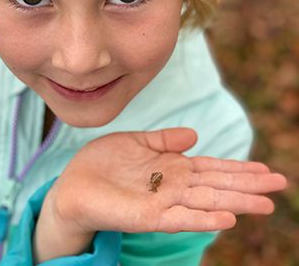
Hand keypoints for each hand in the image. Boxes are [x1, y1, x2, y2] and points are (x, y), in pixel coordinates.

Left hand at [34, 128, 286, 261]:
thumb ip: (166, 140)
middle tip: (280, 183)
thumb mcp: (137, 142)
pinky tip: (226, 217)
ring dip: (236, 202)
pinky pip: (179, 217)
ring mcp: (162, 201)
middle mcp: (173, 185)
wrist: (73, 184)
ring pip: (206, 201)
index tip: (265, 168)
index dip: (238, 168)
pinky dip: (203, 218)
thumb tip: (195, 134)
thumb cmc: (104, 163)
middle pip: (217, 183)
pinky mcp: (147, 215)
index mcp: (172, 167)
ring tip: (266, 203)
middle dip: (248, 184)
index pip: (212, 167)